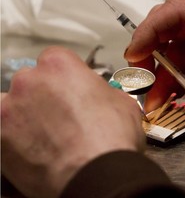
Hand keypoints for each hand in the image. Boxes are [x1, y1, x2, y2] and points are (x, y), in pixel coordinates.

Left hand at [1, 47, 145, 197]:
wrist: (99, 175)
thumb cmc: (112, 137)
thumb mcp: (122, 102)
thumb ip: (101, 91)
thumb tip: (97, 96)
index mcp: (59, 65)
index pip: (54, 59)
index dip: (65, 76)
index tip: (70, 88)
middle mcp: (29, 81)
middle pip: (32, 81)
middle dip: (45, 94)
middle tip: (62, 115)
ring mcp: (9, 109)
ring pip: (12, 104)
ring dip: (26, 114)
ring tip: (46, 133)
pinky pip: (4, 131)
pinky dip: (16, 138)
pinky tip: (36, 149)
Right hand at [124, 0, 184, 134]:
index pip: (176, 13)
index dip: (150, 31)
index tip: (134, 55)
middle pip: (168, 33)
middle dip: (149, 56)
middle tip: (140, 82)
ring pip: (175, 56)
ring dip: (162, 79)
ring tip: (156, 103)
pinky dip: (177, 84)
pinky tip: (173, 98)